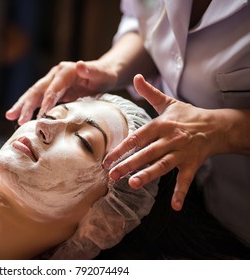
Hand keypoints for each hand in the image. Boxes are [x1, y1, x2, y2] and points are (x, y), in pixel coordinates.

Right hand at [5, 60, 117, 124]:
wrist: (103, 74)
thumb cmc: (104, 75)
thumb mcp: (102, 73)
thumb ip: (91, 70)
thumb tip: (79, 64)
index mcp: (65, 71)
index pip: (52, 89)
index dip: (46, 102)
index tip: (41, 116)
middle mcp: (55, 75)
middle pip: (37, 90)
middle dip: (26, 104)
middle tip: (16, 118)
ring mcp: (52, 82)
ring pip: (34, 94)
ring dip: (22, 106)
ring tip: (10, 116)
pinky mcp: (52, 90)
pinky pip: (38, 100)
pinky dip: (29, 108)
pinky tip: (20, 117)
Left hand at [103, 74, 221, 210]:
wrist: (216, 125)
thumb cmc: (188, 115)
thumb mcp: (168, 103)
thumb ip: (149, 93)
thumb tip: (136, 77)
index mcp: (161, 125)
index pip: (137, 137)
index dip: (121, 149)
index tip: (106, 159)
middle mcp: (170, 139)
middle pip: (146, 153)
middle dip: (128, 164)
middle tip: (112, 175)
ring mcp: (182, 152)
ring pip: (162, 165)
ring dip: (148, 175)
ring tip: (133, 184)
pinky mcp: (192, 164)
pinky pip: (186, 180)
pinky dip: (180, 193)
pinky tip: (174, 206)